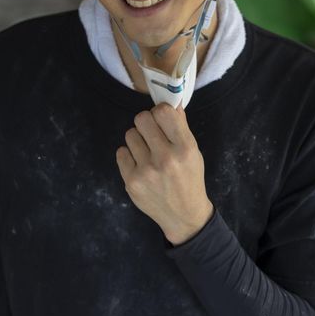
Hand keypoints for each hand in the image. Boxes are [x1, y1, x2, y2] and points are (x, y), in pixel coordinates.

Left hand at [116, 103, 213, 245]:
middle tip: (152, 135)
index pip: (163, 112)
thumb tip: (171, 100)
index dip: (160, 113)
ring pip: (130, 134)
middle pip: (141, 119)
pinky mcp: (131, 181)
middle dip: (146, 123)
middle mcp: (165, 158)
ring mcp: (146, 171)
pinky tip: (140, 165)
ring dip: (137, 140)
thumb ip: (180, 125)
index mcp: (185, 148)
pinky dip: (129, 156)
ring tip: (147, 153)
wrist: (184, 215)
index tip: (161, 120)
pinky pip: (121, 152)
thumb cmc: (189, 178)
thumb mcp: (193, 151)